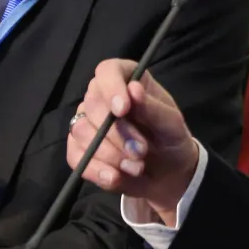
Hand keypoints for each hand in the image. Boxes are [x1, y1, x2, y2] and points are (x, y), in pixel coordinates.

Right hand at [67, 59, 197, 223]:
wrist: (168, 173)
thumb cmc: (171, 139)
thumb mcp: (171, 125)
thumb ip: (153, 108)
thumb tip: (133, 89)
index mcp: (126, 80)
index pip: (107, 71)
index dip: (111, 87)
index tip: (123, 109)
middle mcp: (102, 97)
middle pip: (92, 103)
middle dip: (116, 132)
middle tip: (142, 151)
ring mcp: (88, 123)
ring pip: (81, 131)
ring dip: (110, 154)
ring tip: (137, 167)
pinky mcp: (80, 150)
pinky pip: (77, 157)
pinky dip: (96, 170)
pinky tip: (116, 177)